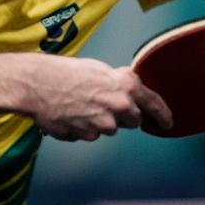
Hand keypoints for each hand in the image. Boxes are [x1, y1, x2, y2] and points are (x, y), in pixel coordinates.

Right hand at [17, 55, 172, 141]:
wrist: (36, 84)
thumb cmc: (65, 71)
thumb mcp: (99, 69)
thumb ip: (118, 83)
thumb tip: (128, 93)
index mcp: (126, 86)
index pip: (154, 104)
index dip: (163, 115)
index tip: (168, 122)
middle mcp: (120, 107)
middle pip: (133, 120)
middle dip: (124, 115)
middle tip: (105, 103)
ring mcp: (104, 125)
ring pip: (110, 128)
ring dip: (100, 120)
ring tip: (79, 103)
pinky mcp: (87, 136)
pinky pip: (90, 134)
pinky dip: (83, 127)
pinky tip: (70, 113)